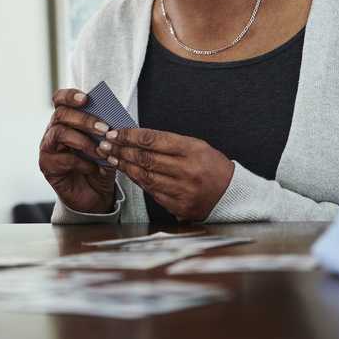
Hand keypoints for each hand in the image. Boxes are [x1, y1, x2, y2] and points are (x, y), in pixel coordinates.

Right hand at [39, 88, 117, 213]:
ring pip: (59, 133)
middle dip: (84, 120)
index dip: (70, 96)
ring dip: (83, 140)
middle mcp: (53, 130)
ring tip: (101, 150)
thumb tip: (113, 119)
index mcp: (66, 119)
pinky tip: (94, 168)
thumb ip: (106, 131)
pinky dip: (82, 162)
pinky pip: (63, 159)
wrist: (95, 195)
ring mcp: (48, 148)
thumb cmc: (99, 165)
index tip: (86, 98)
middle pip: (60, 114)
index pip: (60, 99)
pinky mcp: (47, 166)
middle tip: (104, 129)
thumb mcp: (106, 145)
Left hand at [100, 128, 233, 221]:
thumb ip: (169, 142)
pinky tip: (128, 174)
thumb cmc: (212, 166)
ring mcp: (183, 190)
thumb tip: (138, 137)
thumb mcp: (196, 146)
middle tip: (107, 144)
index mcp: (192, 150)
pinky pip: (152, 192)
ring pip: (145, 177)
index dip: (131, 135)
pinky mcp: (179, 206)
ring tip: (113, 157)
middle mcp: (187, 170)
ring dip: (126, 166)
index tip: (116, 132)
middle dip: (122, 150)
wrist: (232, 193)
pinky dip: (138, 182)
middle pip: (146, 159)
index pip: (153, 140)